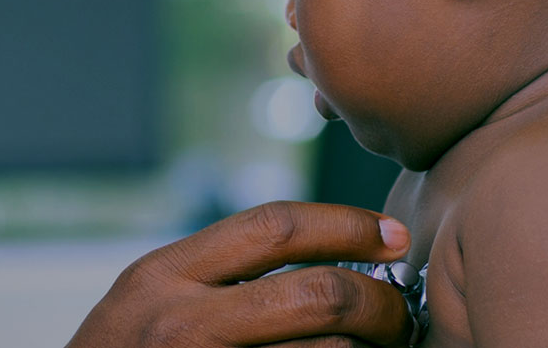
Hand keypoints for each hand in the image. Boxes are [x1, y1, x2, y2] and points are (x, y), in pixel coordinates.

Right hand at [66, 201, 413, 347]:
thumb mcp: (145, 301)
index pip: (273, 227)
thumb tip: (313, 252)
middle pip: (316, 293)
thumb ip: (207, 274)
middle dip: (380, 302)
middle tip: (402, 313)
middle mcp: (181, 321)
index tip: (393, 236)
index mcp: (162, 275)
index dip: (347, 225)